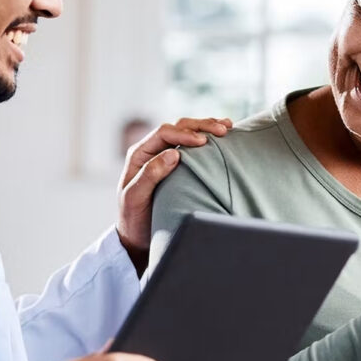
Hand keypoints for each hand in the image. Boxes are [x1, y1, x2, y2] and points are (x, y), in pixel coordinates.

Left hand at [117, 117, 232, 273]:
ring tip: (227, 126)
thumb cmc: (133, 218)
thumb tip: (174, 153)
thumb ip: (150, 174)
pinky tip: (223, 138)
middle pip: (177, 127)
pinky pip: (192, 146)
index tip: (203, 142)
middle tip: (223, 130)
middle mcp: (152, 150)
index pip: (163, 133)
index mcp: (139, 154)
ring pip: (187, 132)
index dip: (184, 134)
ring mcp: (164, 155)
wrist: (136, 235)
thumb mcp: (135, 198)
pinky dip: (207, 138)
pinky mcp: (176, 164)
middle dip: (200, 126)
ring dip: (206, 127)